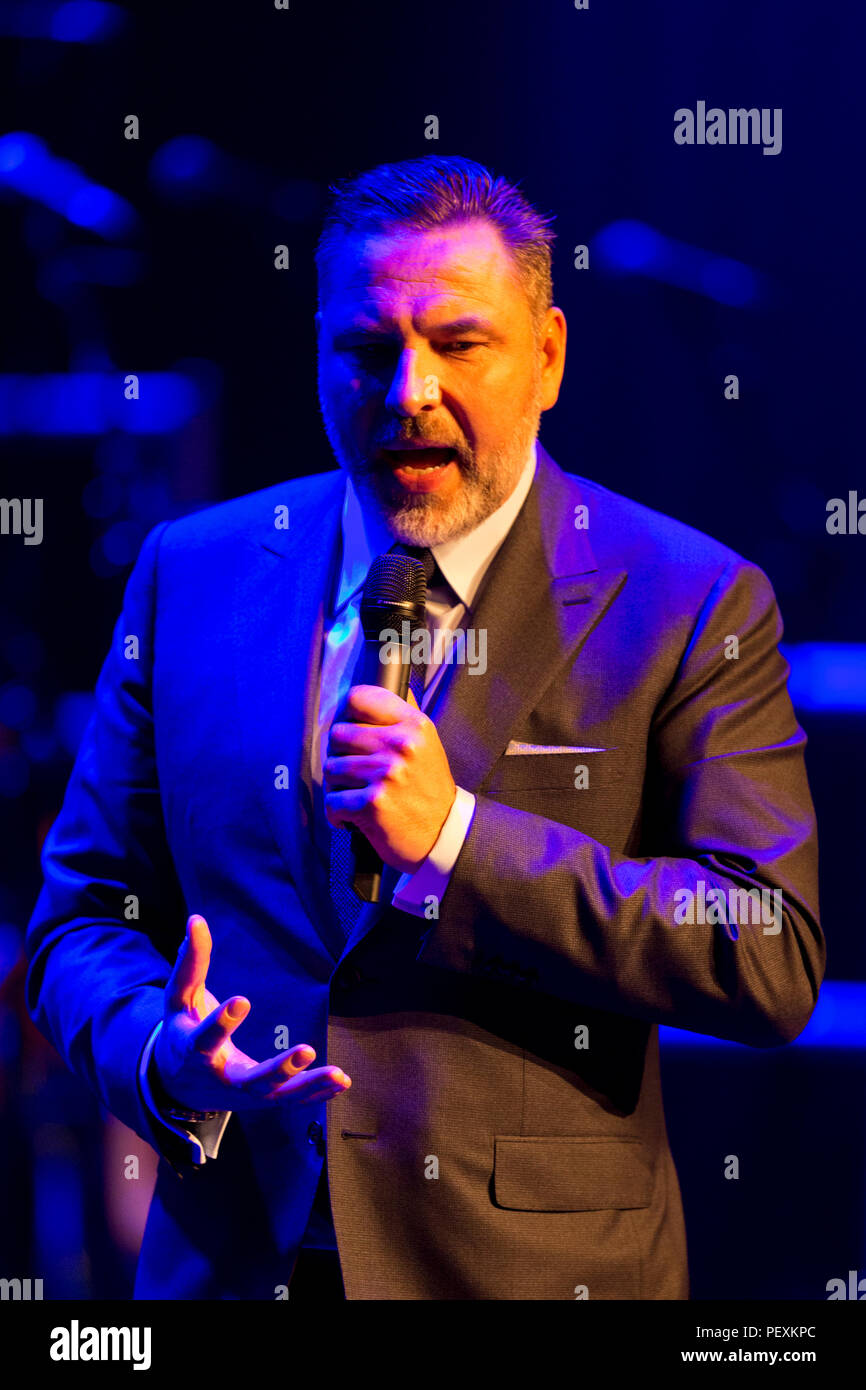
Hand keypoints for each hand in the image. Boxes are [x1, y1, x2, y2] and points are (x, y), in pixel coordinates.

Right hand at [152, 914, 350, 1112]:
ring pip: (278, 1095)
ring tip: (339, 1075)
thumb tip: (196, 919)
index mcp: (195, 1051)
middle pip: (251, 1080)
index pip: (206, 1039)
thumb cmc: (181, 1031)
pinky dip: (316, 1093)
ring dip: (308, 1086)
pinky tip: (342, 1082)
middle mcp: (221, 1077)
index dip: (222, 1022)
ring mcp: (244, 1093)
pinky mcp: (261, 1099)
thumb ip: (191, 962)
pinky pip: (291, 1100)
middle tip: (307, 1050)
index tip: (242, 1000)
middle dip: (279, 1069)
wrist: (178, 1084)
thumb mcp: (180, 998)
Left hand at [324, 684, 456, 874]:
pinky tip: (354, 817)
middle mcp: (401, 745)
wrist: (446, 835)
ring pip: (331, 768)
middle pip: (338, 734)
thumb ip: (394, 724)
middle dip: (339, 756)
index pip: (359, 698)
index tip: (345, 729)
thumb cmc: (428, 792)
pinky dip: (337, 814)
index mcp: (414, 725)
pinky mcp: (373, 803)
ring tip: (356, 796)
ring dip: (338, 787)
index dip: (344, 714)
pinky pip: (332, 801)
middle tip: (352, 773)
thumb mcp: (424, 746)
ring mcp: (386, 773)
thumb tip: (352, 706)